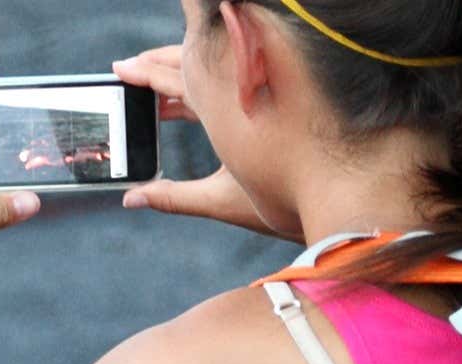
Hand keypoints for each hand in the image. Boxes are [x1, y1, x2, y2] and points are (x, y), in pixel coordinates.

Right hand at [107, 45, 284, 238]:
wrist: (340, 198)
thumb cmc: (288, 199)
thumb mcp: (222, 200)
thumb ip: (173, 197)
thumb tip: (132, 198)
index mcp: (226, 110)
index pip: (177, 80)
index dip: (146, 73)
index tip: (121, 69)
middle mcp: (242, 95)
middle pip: (192, 66)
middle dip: (158, 64)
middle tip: (129, 66)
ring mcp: (257, 97)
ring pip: (211, 73)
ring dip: (179, 74)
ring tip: (152, 82)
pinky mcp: (270, 105)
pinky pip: (228, 87)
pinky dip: (201, 91)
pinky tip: (185, 103)